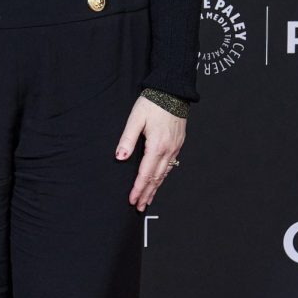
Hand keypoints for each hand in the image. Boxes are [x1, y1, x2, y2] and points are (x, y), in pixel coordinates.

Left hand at [116, 95, 184, 211]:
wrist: (172, 91)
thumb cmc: (153, 103)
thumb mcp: (135, 119)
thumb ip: (127, 139)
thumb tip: (120, 158)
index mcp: (157, 146)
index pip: (146, 174)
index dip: (138, 189)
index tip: (132, 200)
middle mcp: (168, 150)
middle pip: (156, 178)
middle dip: (147, 194)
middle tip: (139, 207)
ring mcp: (175, 148)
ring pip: (164, 174)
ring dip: (155, 188)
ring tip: (147, 199)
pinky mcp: (177, 144)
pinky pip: (170, 166)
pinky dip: (163, 177)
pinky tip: (158, 181)